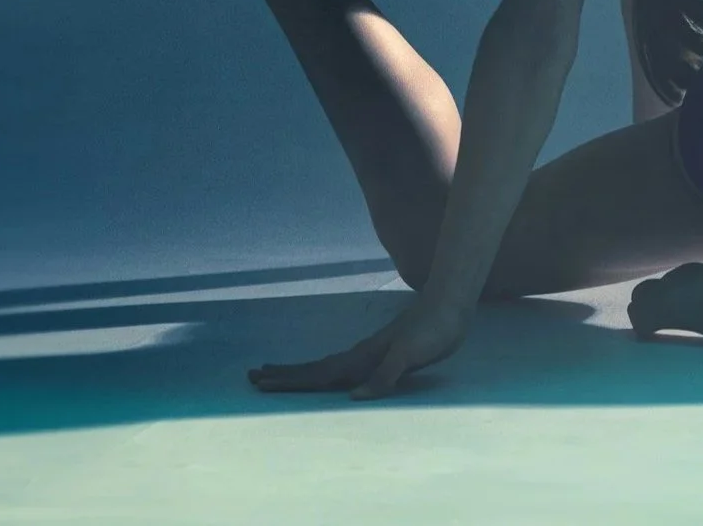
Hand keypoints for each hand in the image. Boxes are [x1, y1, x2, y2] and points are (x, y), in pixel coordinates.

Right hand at [248, 296, 470, 400]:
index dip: (291, 381)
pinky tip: (325, 375)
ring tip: (275, 372)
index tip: (262, 382)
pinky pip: (343, 365)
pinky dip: (326, 371)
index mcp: (362, 359)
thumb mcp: (411, 354)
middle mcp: (360, 356)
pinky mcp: (382, 352)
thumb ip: (386, 375)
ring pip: (325, 366)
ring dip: (300, 372)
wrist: (449, 305)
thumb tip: (354, 397)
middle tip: (253, 377)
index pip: (319, 375)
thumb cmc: (432, 331)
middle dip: (284, 376)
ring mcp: (369, 353)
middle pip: (314, 369)